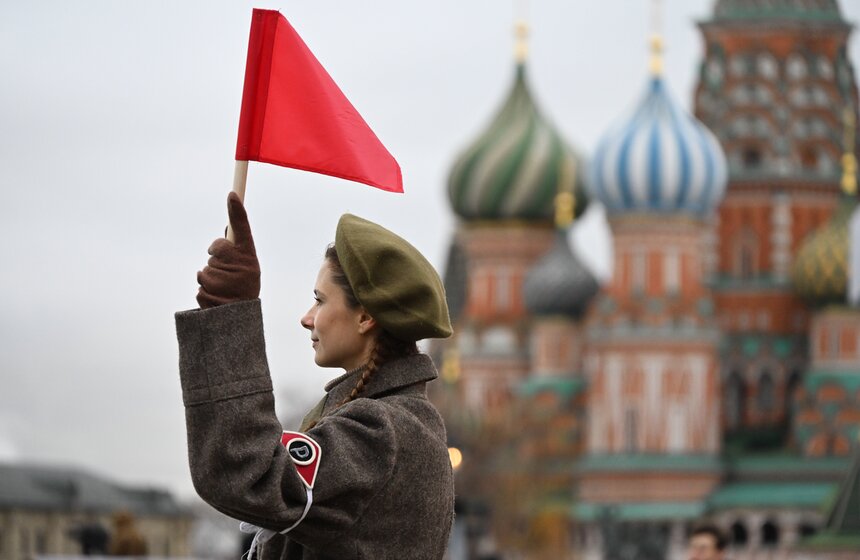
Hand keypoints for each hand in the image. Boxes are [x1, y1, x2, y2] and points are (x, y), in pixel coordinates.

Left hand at [196, 192, 260, 307]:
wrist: (240, 322)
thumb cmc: (243, 290)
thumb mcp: (246, 269)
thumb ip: (234, 252)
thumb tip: (224, 232)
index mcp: (249, 259)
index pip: (243, 230)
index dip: (237, 211)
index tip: (233, 193)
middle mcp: (240, 267)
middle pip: (214, 250)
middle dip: (215, 260)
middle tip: (227, 276)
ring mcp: (224, 281)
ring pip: (204, 270)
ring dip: (208, 280)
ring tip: (223, 292)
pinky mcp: (209, 294)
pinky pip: (199, 286)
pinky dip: (205, 293)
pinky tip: (217, 300)